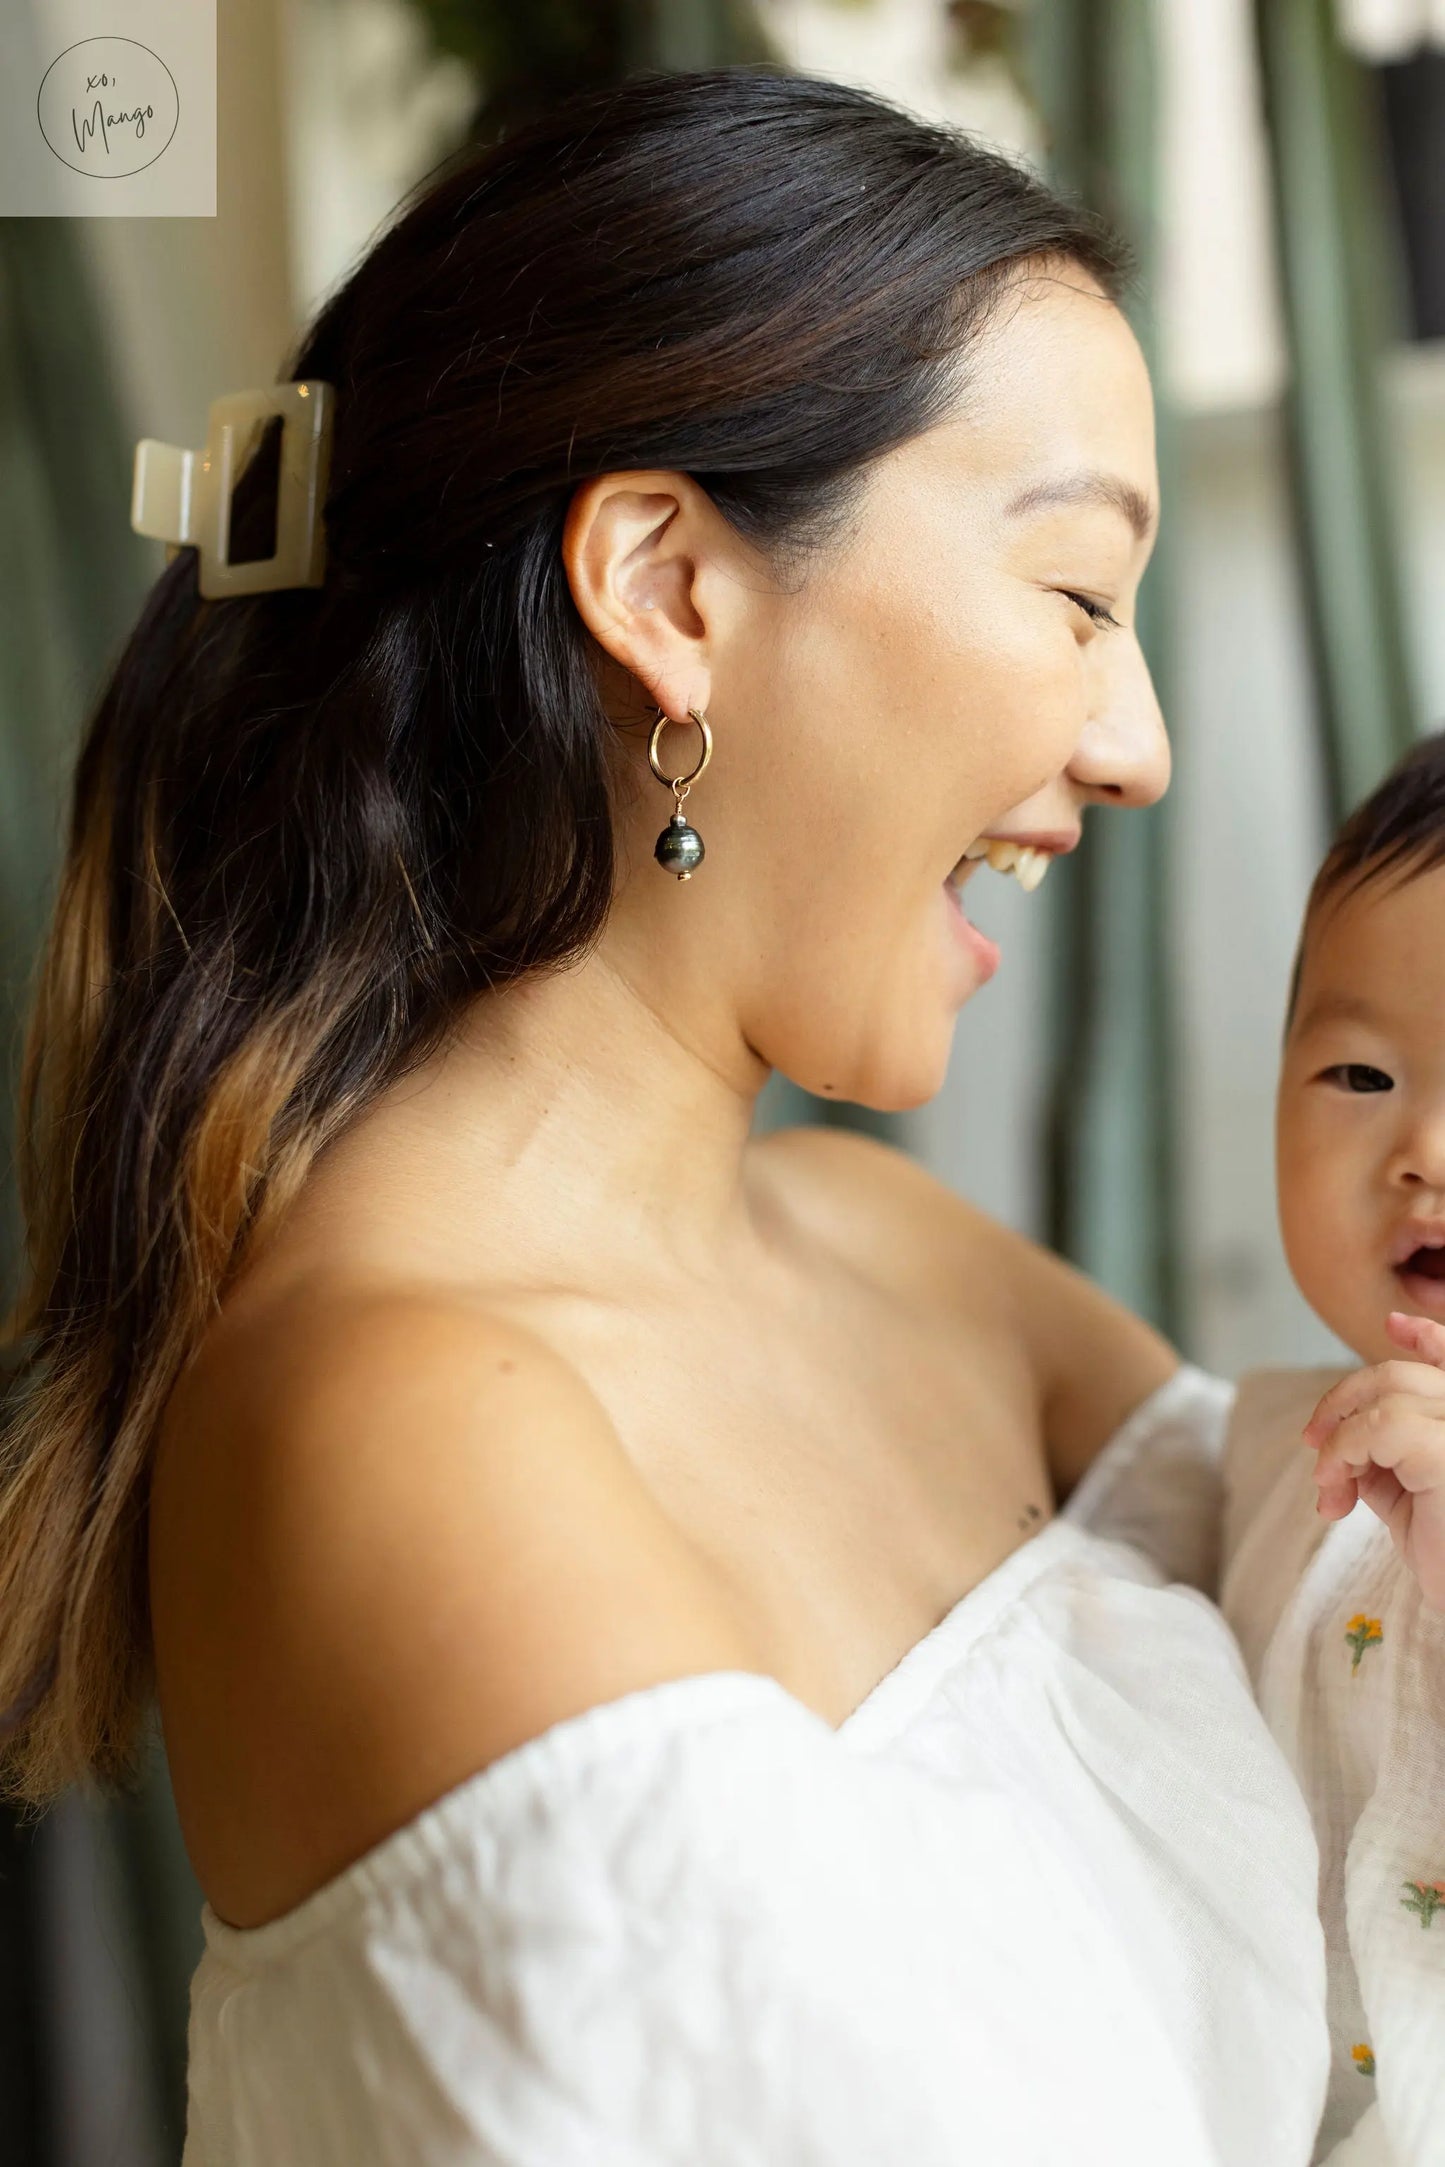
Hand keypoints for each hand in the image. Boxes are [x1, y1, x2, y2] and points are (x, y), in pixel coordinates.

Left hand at [1300, 1311, 1444, 1611]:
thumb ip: (1384, 1454)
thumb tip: (1338, 1440)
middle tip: (1311, 1446)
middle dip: (1342, 1403)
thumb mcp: (1407, 1495)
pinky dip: (1344, 1454)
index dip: (1428, 1336)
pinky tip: (1337, 1492)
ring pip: (1385, 1397)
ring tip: (1332, 1490)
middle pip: (1398, 1377)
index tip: (1395, 1325)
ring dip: (1340, 1440)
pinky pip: (1380, 1427)